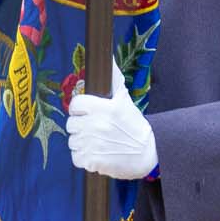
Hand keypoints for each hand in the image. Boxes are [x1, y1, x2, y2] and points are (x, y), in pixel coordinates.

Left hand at [67, 60, 157, 178]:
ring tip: (97, 142)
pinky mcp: (92, 161)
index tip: (88, 113)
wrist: (148, 153)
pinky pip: (76, 158)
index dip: (81, 109)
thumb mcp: (125, 100)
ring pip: (72, 141)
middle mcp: (96, 125)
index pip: (75, 105)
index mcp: (104, 108)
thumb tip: (109, 59)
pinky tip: (96, 154)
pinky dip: (83, 158)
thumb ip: (114, 79)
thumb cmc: (134, 125)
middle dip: (81, 126)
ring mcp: (93, 144)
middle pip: (71, 124)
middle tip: (95, 130)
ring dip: (82, 143)